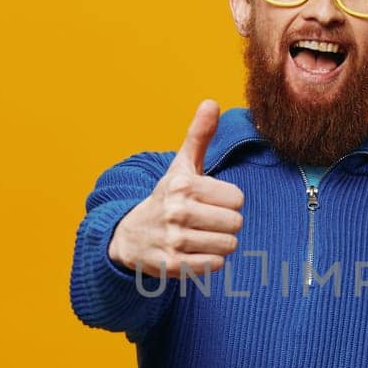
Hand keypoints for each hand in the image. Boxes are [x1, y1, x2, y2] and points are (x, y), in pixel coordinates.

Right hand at [109, 100, 245, 276]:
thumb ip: (199, 136)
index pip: (237, 198)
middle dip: (225, 223)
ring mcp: (174, 241)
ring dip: (219, 242)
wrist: (130, 237)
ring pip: (228, 245)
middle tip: (205, 221)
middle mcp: (177, 212)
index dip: (227, 201)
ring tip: (200, 236)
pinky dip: (210, 261)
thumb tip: (212, 102)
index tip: (209, 201)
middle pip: (235, 223)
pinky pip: (216, 265)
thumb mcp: (180, 166)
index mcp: (183, 185)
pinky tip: (193, 251)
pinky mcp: (174, 266)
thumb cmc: (166, 198)